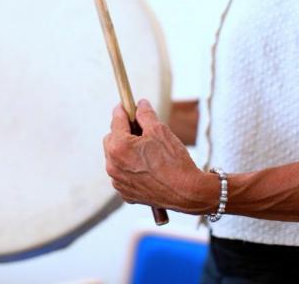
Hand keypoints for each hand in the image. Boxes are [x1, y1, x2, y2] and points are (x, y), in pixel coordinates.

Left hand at [103, 99, 216, 214]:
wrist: (187, 193)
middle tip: (139, 128)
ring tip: (145, 149)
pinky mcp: (125, 193)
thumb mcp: (160, 130)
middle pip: (111, 139)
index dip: (122, 110)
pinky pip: (122, 174)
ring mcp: (118, 181)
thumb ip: (145, 114)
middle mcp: (113, 165)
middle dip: (122, 131)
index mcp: (119, 147)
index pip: (116, 120)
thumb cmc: (173, 161)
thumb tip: (140, 104)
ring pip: (116, 157)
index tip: (126, 104)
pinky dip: (130, 167)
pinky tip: (147, 166)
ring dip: (125, 150)